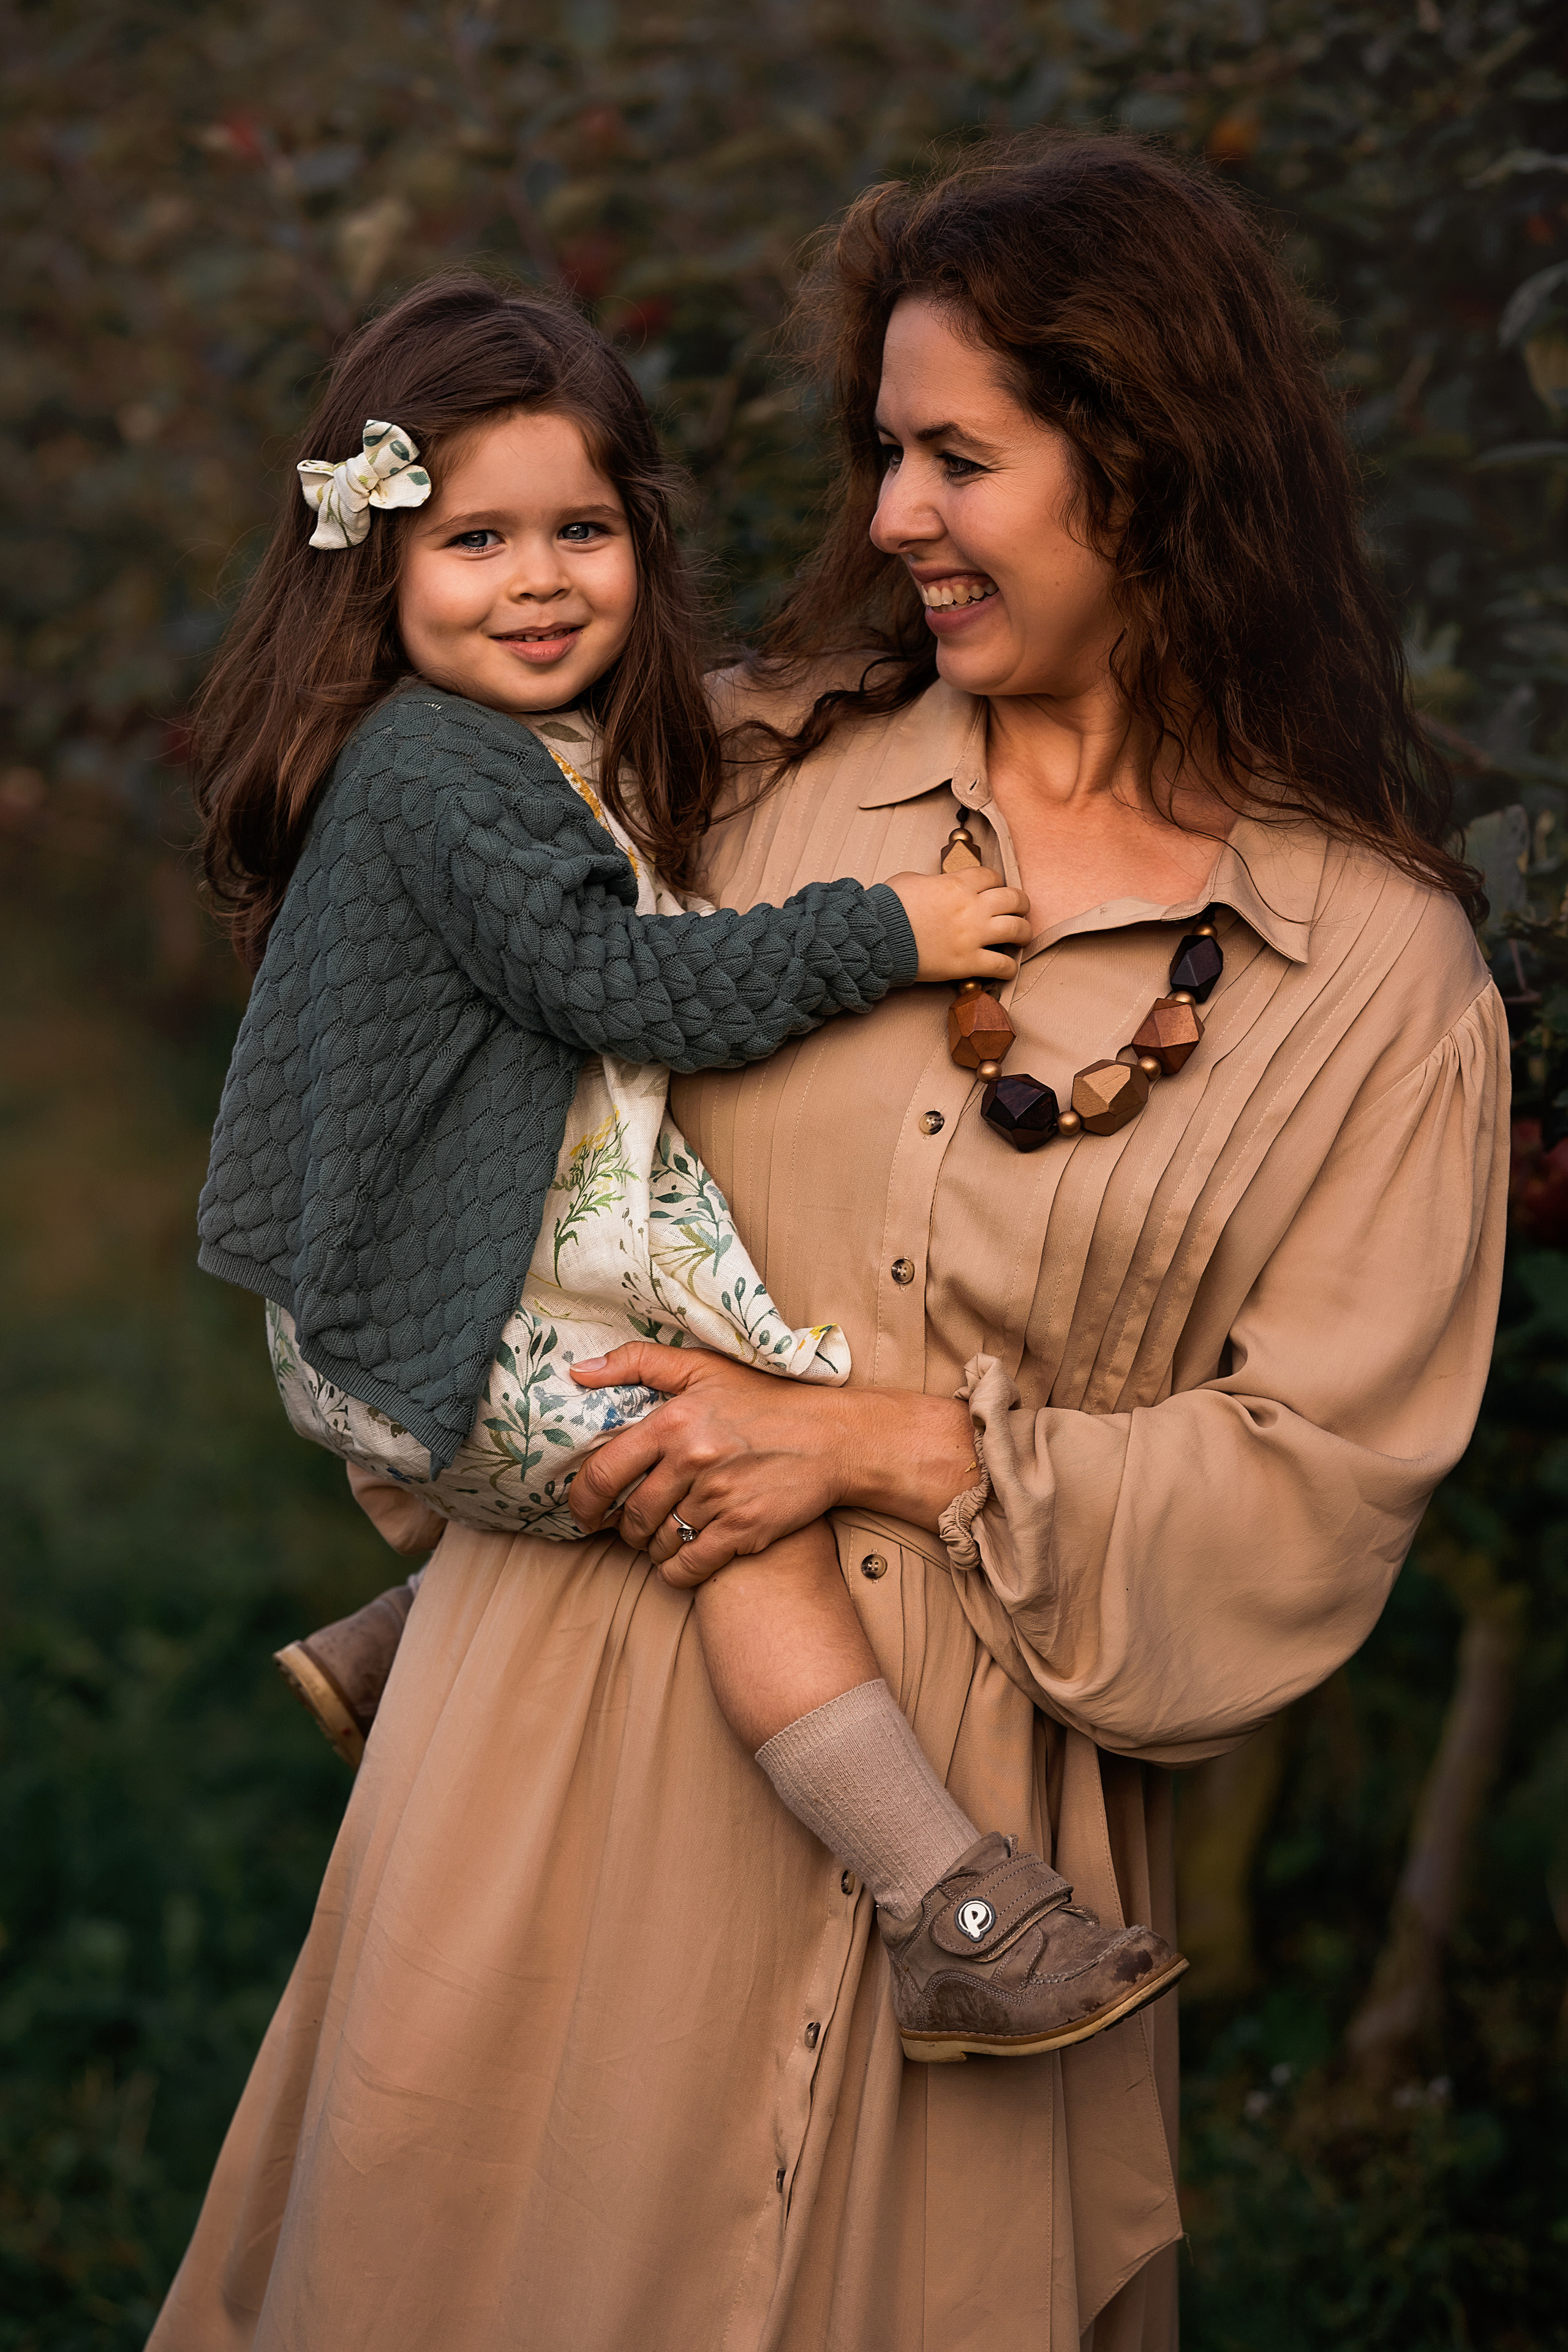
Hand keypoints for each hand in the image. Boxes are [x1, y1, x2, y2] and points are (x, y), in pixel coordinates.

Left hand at [567, 1345, 847, 1584]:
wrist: (832, 1437)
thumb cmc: (765, 1401)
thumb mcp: (704, 1367)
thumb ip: (639, 1362)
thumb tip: (579, 1372)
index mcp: (674, 1422)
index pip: (605, 1471)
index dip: (583, 1500)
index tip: (584, 1512)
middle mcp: (692, 1461)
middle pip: (632, 1515)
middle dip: (624, 1528)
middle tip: (630, 1526)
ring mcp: (718, 1498)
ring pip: (660, 1543)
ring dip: (653, 1548)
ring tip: (663, 1536)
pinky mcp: (743, 1529)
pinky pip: (689, 1567)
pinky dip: (676, 1573)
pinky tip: (679, 1563)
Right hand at [887, 865, 1031, 981]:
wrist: (879, 938)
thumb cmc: (889, 908)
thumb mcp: (911, 880)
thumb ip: (934, 881)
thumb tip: (938, 886)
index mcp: (958, 883)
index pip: (992, 876)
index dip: (997, 882)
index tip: (995, 890)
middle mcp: (972, 907)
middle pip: (1014, 899)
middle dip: (1021, 904)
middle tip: (1020, 910)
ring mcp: (972, 935)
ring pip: (1017, 929)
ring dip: (1024, 932)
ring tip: (1021, 937)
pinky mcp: (967, 962)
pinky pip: (1002, 965)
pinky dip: (1010, 968)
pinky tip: (1008, 968)